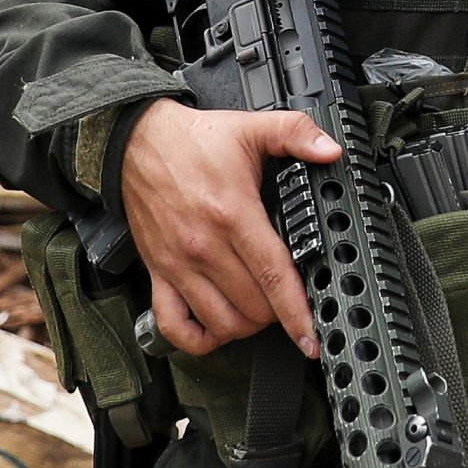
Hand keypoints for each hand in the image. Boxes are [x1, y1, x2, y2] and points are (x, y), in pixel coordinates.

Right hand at [119, 99, 328, 359]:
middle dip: (278, 314)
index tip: (311, 336)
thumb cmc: (192, 141)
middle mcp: (204, 246)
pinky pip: (174, 325)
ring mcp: (178, 265)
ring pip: (220, 323)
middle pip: (252, 307)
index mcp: (233, 214)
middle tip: (288, 304)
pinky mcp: (157, 273)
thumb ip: (297, 133)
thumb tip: (331, 150)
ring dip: (245, 328)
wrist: (136, 141)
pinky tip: (216, 329)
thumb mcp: (250, 127)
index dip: (297, 312)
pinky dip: (197, 339)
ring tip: (259, 313)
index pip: (273, 276)